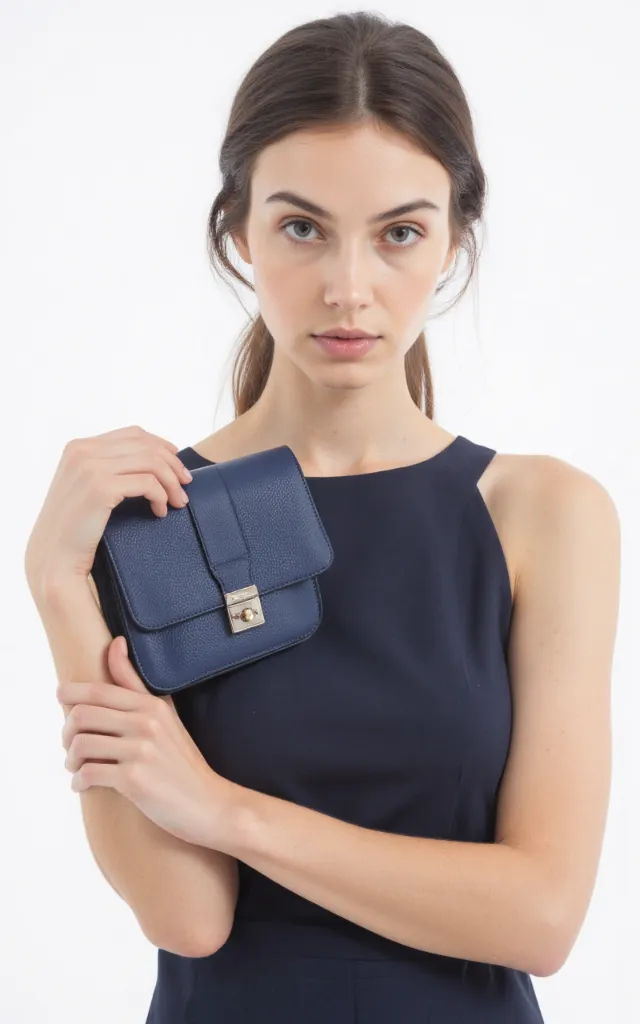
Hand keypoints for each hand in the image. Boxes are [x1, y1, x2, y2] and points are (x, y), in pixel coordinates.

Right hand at [24, 424, 193, 594]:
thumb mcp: (86, 488)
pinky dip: (161, 496)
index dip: (161, 446)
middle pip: (145, 446)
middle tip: (185, 485)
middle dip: (172, 464)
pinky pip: (147, 483)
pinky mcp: (100, 487)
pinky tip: (160, 511)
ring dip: (171, 482)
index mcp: (78, 447)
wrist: (53, 558)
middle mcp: (82, 451)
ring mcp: (90, 467)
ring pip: (151, 462)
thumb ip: (108, 468)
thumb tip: (152, 459)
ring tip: (178, 502)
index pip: (132, 434)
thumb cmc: (73, 528)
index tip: (177, 464)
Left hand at [57, 635, 239, 851]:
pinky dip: (78, 781)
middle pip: (81, 715)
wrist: (209, 803)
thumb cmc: (181, 760)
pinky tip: (83, 785)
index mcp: (151, 705)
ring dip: (70, 760)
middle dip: (66, 732)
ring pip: (80, 745)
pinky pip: (88, 774)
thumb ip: (134, 682)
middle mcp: (146, 723)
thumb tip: (116, 642)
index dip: (69, 693)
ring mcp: (140, 751)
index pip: (97, 690)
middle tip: (69, 745)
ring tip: (77, 767)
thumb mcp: (164, 714)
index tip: (61, 699)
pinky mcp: (134, 780)